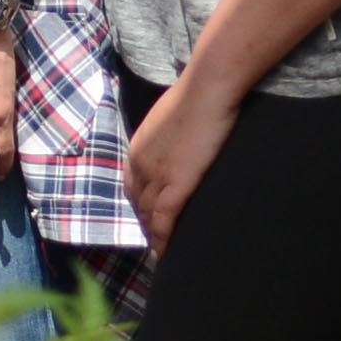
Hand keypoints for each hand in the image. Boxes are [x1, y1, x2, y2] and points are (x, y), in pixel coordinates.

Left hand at [122, 75, 240, 248]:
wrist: (207, 88)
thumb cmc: (197, 96)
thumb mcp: (172, 118)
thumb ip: (169, 136)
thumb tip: (180, 141)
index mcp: (138, 148)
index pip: (133, 185)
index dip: (140, 204)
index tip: (148, 217)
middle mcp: (140, 164)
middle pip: (139, 204)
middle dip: (146, 223)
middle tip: (156, 241)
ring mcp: (156, 176)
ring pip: (149, 215)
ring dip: (154, 235)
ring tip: (162, 251)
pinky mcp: (176, 184)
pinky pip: (164, 220)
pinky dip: (163, 238)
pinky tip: (165, 252)